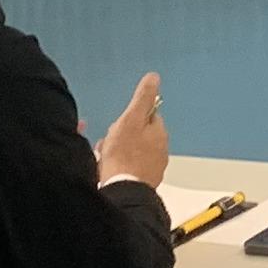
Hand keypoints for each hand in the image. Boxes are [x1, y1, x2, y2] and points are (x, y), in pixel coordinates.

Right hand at [94, 73, 169, 192]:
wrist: (122, 189)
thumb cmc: (124, 154)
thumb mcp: (131, 119)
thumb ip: (143, 98)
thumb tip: (154, 77)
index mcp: (159, 132)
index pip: (146, 116)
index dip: (129, 118)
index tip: (118, 126)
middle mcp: (161, 150)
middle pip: (138, 135)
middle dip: (122, 137)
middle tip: (108, 144)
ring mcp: (154, 168)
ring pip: (133, 152)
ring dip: (119, 153)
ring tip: (105, 159)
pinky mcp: (144, 182)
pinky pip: (130, 169)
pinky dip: (120, 167)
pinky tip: (109, 171)